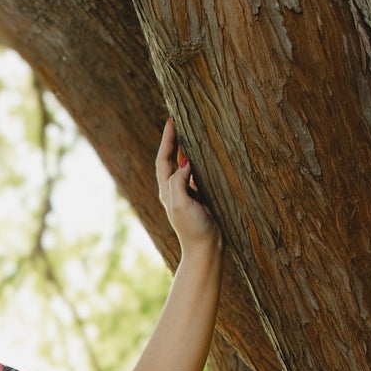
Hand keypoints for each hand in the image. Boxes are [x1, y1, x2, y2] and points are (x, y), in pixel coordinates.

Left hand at [157, 117, 220, 255]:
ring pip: (184, 166)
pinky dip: (199, 162)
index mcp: (167, 190)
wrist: (206, 249)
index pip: (164, 159)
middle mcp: (174, 190)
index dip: (167, 140)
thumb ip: (178, 181)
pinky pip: (197, 175)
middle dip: (174, 141)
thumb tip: (185, 161)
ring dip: (186, 150)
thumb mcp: (180, 203)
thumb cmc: (193, 228)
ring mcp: (187, 194)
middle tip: (179, 121)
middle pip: (171, 160)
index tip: (171, 121)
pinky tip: (206, 156)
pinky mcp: (199, 199)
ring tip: (192, 133)